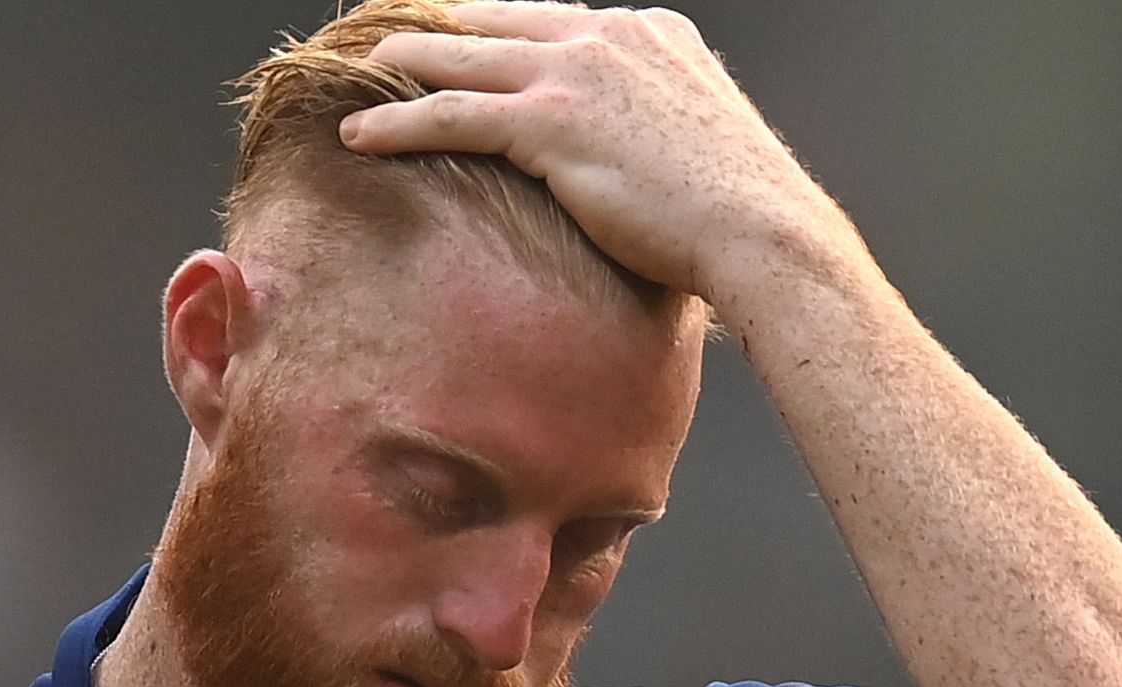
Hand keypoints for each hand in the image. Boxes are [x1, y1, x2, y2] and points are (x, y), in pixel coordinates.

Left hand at [340, 3, 866, 311]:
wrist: (761, 230)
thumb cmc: (740, 213)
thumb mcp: (700, 143)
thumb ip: (655, 127)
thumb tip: (629, 166)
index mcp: (652, 31)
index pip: (554, 17)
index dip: (499, 29)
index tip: (462, 38)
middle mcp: (610, 35)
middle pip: (498, 21)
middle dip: (440, 29)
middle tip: (393, 40)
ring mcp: (578, 72)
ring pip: (462, 57)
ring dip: (404, 64)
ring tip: (363, 73)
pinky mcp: (550, 121)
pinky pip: (451, 113)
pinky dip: (397, 121)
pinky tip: (360, 134)